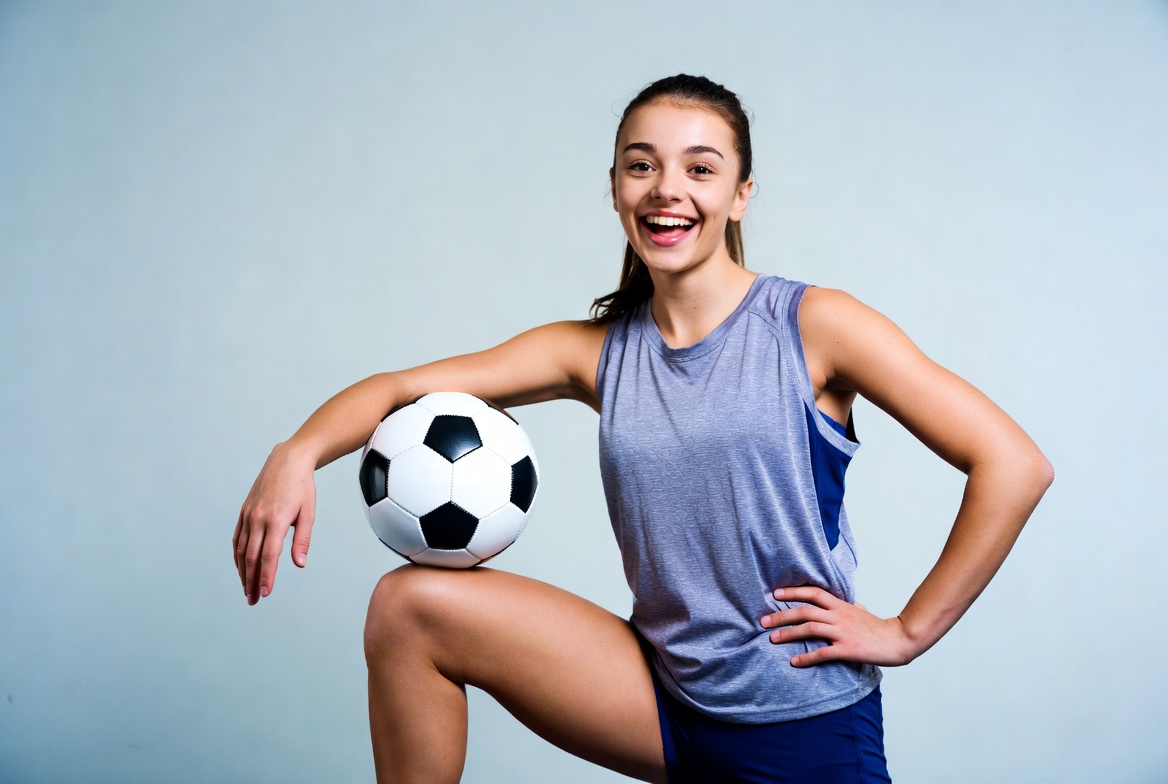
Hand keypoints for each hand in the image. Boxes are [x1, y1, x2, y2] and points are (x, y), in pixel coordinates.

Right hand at [233, 443, 317, 604]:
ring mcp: (248, 514)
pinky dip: (237, 555)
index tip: (265, 593)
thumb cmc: (302, 487)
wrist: (287, 460)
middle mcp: (258, 518)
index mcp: (276, 520)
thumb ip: (302, 539)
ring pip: (241, 549)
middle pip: (251, 557)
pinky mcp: (244, 511)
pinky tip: (241, 567)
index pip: (268, 556)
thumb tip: (299, 564)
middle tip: (253, 600)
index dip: (266, 577)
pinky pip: (237, 537)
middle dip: (251, 581)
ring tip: (246, 589)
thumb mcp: (308, 512)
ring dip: (242, 572)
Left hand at [760, 586, 918, 667]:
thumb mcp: (861, 611)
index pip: (813, 593)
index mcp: (840, 606)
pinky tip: (794, 662)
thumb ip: (848, 606)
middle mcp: (838, 616)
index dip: (793, 592)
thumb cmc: (878, 627)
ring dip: (788, 634)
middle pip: (805, 611)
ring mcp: (842, 632)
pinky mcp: (847, 649)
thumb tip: (844, 603)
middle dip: (782, 615)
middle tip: (763, 620)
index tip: (775, 594)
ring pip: (810, 629)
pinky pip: (823, 653)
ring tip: (772, 639)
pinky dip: (807, 657)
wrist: (898, 640)